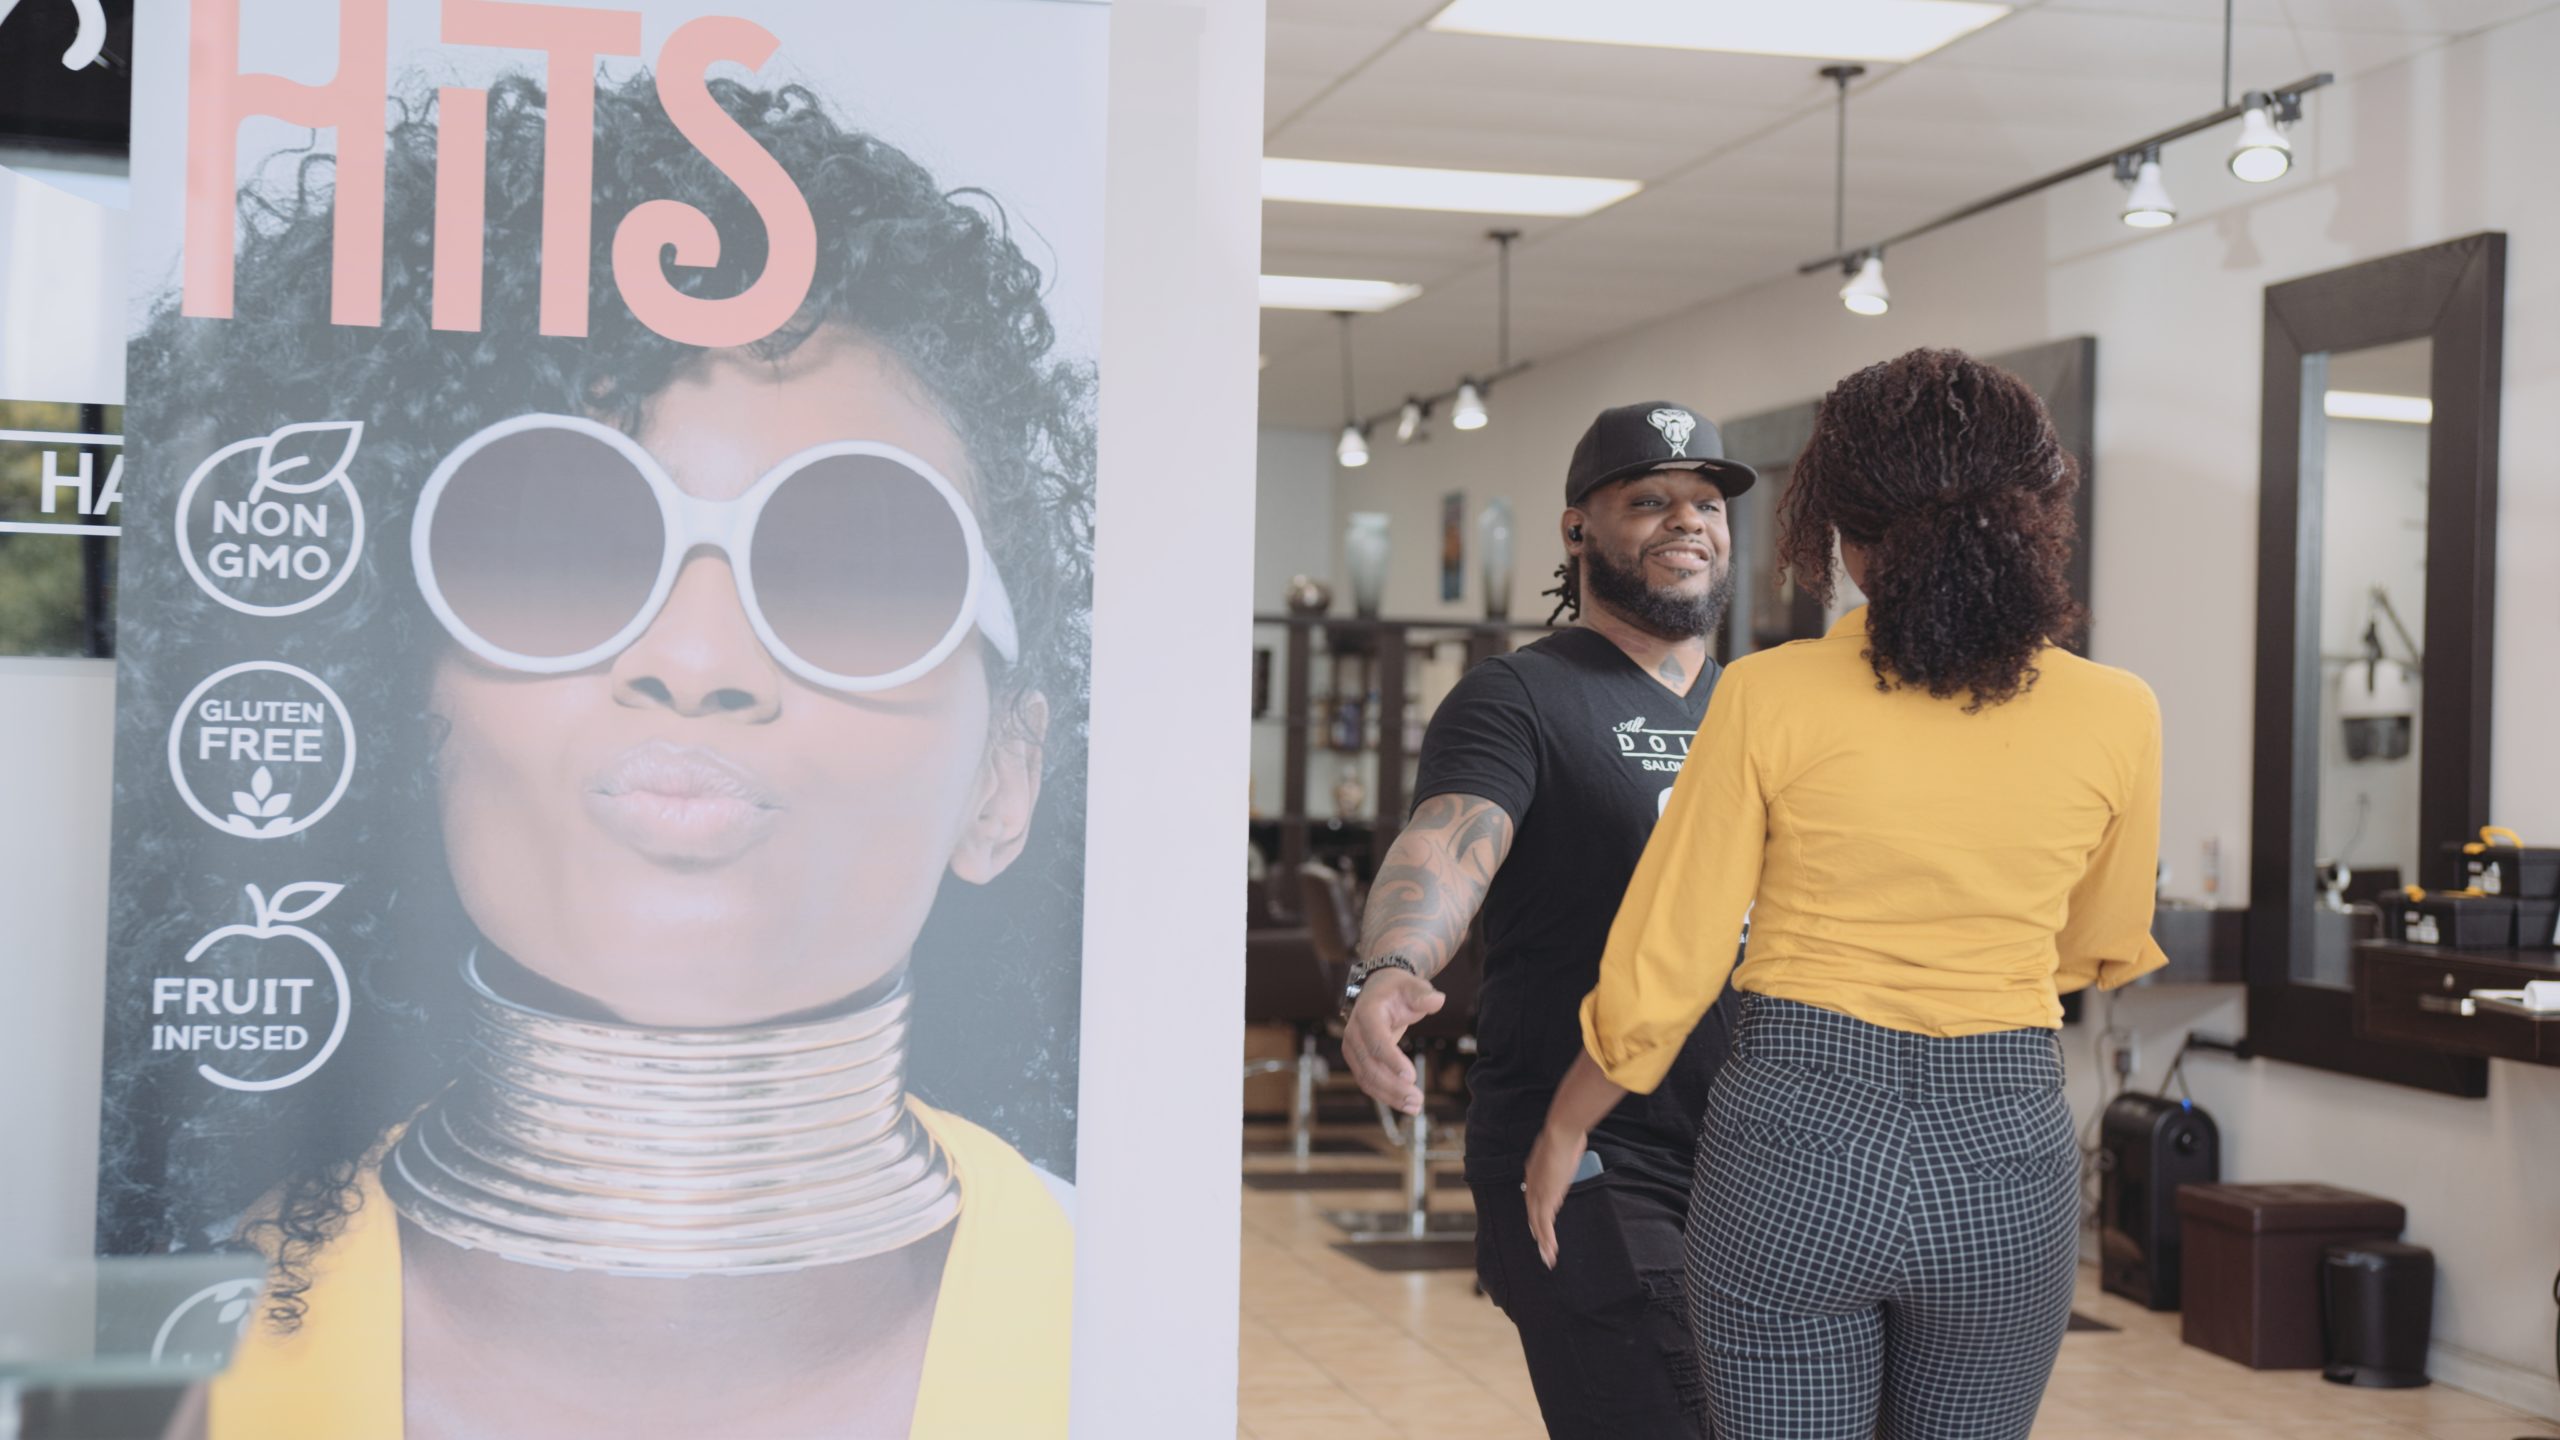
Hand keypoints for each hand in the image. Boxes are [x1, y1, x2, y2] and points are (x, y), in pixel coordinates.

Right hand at [1341, 968, 1445, 1114]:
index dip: (1392, 1060)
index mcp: (1366, 1014)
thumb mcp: (1411, 986)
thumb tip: (1437, 1000)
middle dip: (1394, 1086)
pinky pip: (1369, 1083)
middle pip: (1370, 1066)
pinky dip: (1386, 1096)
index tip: (1411, 1076)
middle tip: (1418, 1098)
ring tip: (1416, 1106)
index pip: (1376, 1041)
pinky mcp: (1358, 1061)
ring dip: (1390, 1096)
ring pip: (1367, 1079)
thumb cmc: (1397, 989)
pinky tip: (1406, 1104)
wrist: (1378, 991)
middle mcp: (1353, 1033)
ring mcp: (1353, 1049)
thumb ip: (1423, 994)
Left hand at [1523, 1122, 1586, 1269]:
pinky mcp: (1546, 1199)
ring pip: (1537, 1223)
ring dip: (1543, 1242)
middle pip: (1532, 1214)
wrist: (1560, 1135)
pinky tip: (1551, 1251)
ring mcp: (1538, 1193)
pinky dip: (1547, 1239)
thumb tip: (1574, 1153)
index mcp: (1534, 1173)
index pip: (1533, 1199)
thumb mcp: (1566, 1150)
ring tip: (1547, 1258)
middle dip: (1538, 1232)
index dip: (1536, 1214)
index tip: (1539, 1226)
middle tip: (1542, 1249)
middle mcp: (1532, 1185)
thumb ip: (1566, 1157)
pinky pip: (1545, 1224)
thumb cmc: (1567, 1136)